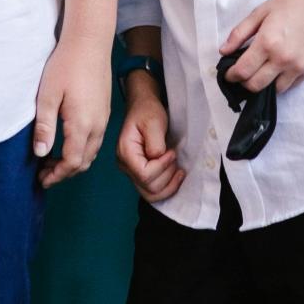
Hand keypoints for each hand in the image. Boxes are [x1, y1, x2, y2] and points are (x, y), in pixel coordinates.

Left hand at [33, 31, 111, 187]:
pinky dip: (82, 150)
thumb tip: (40, 154)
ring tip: (52, 161)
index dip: (57, 175)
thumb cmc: (66, 65)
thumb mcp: (47, 96)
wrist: (90, 42)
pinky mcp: (104, 111)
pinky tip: (67, 143)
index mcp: (82, 124)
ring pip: (92, 152)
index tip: (42, 180)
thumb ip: (44, 127)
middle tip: (43, 173)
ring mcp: (104, 119)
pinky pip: (96, 140)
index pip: (72, 162)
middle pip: (84, 162)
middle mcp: (98, 126)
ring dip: (74, 162)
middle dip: (64, 172)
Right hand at [116, 79, 182, 202]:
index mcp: (125, 153)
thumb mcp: (154, 121)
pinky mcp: (140, 174)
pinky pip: (153, 191)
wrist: (143, 107)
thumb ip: (155, 142)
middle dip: (167, 175)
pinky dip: (167, 188)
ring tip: (178, 170)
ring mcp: (132, 172)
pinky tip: (176, 176)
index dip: (162, 166)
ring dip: (169, 185)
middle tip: (174, 157)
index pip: (144, 174)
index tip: (171, 151)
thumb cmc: (147, 112)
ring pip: (151, 195)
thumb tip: (158, 158)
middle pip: (149, 187)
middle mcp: (125, 166)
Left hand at [221, 0, 303, 94]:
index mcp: (267, 42)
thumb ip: (239, 33)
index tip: (229, 74)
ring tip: (260, 72)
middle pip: (255, 86)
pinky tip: (277, 69)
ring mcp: (297, 66)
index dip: (231, 76)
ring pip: (273, 90)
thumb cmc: (290, 3)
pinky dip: (280, 81)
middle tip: (242, 74)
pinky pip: (290, 85)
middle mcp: (282, 58)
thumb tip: (223, 51)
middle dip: (244, 83)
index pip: (243, 71)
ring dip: (263, 84)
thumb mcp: (260, 12)